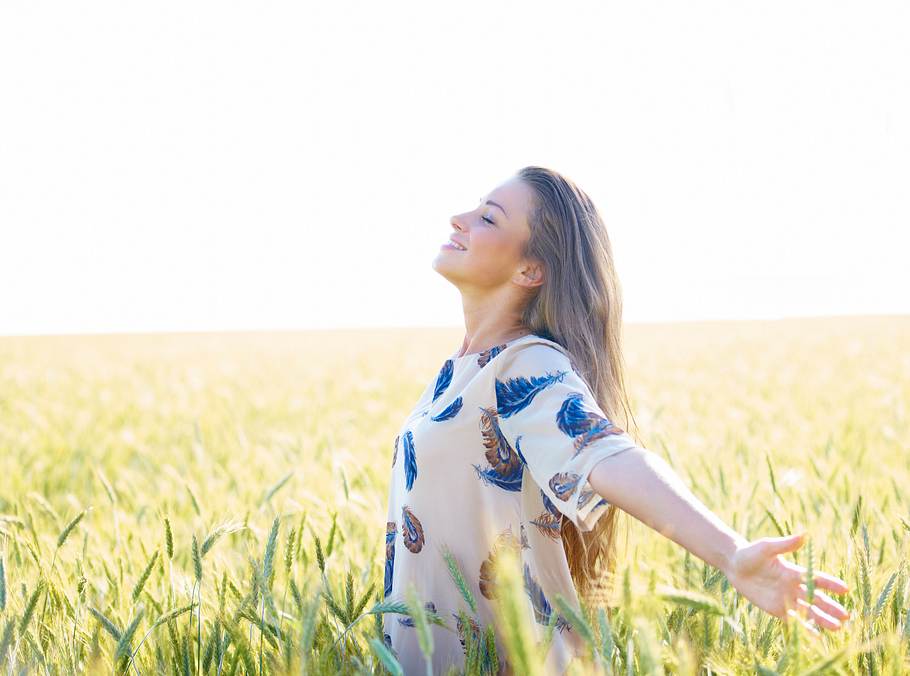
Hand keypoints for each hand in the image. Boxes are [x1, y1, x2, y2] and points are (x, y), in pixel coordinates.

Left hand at [722, 532, 850, 633]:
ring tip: (837, 627)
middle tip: (846, 616)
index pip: (816, 578)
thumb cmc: (751, 553)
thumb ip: (784, 545)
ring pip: (808, 611)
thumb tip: (804, 535)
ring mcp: (786, 599)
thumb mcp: (767, 548)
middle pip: (816, 598)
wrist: (734, 565)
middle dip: (831, 607)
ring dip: (822, 619)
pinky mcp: (776, 609)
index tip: (845, 589)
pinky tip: (816, 635)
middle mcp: (794, 587)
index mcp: (794, 572)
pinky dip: (804, 627)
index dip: (830, 583)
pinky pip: (792, 620)